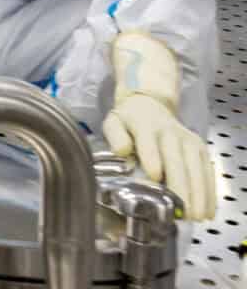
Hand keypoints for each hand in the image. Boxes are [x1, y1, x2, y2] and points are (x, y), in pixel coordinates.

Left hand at [105, 31, 216, 220]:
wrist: (149, 105)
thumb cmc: (129, 120)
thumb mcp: (114, 122)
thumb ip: (115, 136)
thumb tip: (122, 151)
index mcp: (144, 125)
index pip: (149, 142)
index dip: (152, 158)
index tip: (154, 177)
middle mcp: (170, 132)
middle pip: (177, 160)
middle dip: (180, 186)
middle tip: (181, 210)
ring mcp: (188, 140)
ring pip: (195, 168)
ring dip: (198, 194)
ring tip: (195, 216)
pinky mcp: (200, 148)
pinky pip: (207, 171)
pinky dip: (208, 191)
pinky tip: (207, 210)